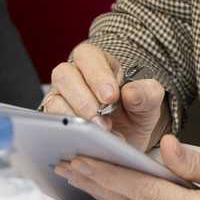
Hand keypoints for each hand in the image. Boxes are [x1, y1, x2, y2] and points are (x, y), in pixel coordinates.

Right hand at [43, 41, 167, 151]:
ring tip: (98, 133)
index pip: (88, 56)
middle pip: (64, 74)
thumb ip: (147, 93)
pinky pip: (51, 124)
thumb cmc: (135, 113)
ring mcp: (62, 99)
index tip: (111, 97)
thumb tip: (130, 92)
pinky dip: (68, 133)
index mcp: (99, 63)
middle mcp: (75, 77)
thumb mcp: (149, 103)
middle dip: (83, 98)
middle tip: (101, 119)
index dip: (97, 75)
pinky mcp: (56, 121)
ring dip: (74, 117)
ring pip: (54, 99)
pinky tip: (85, 142)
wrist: (129, 138)